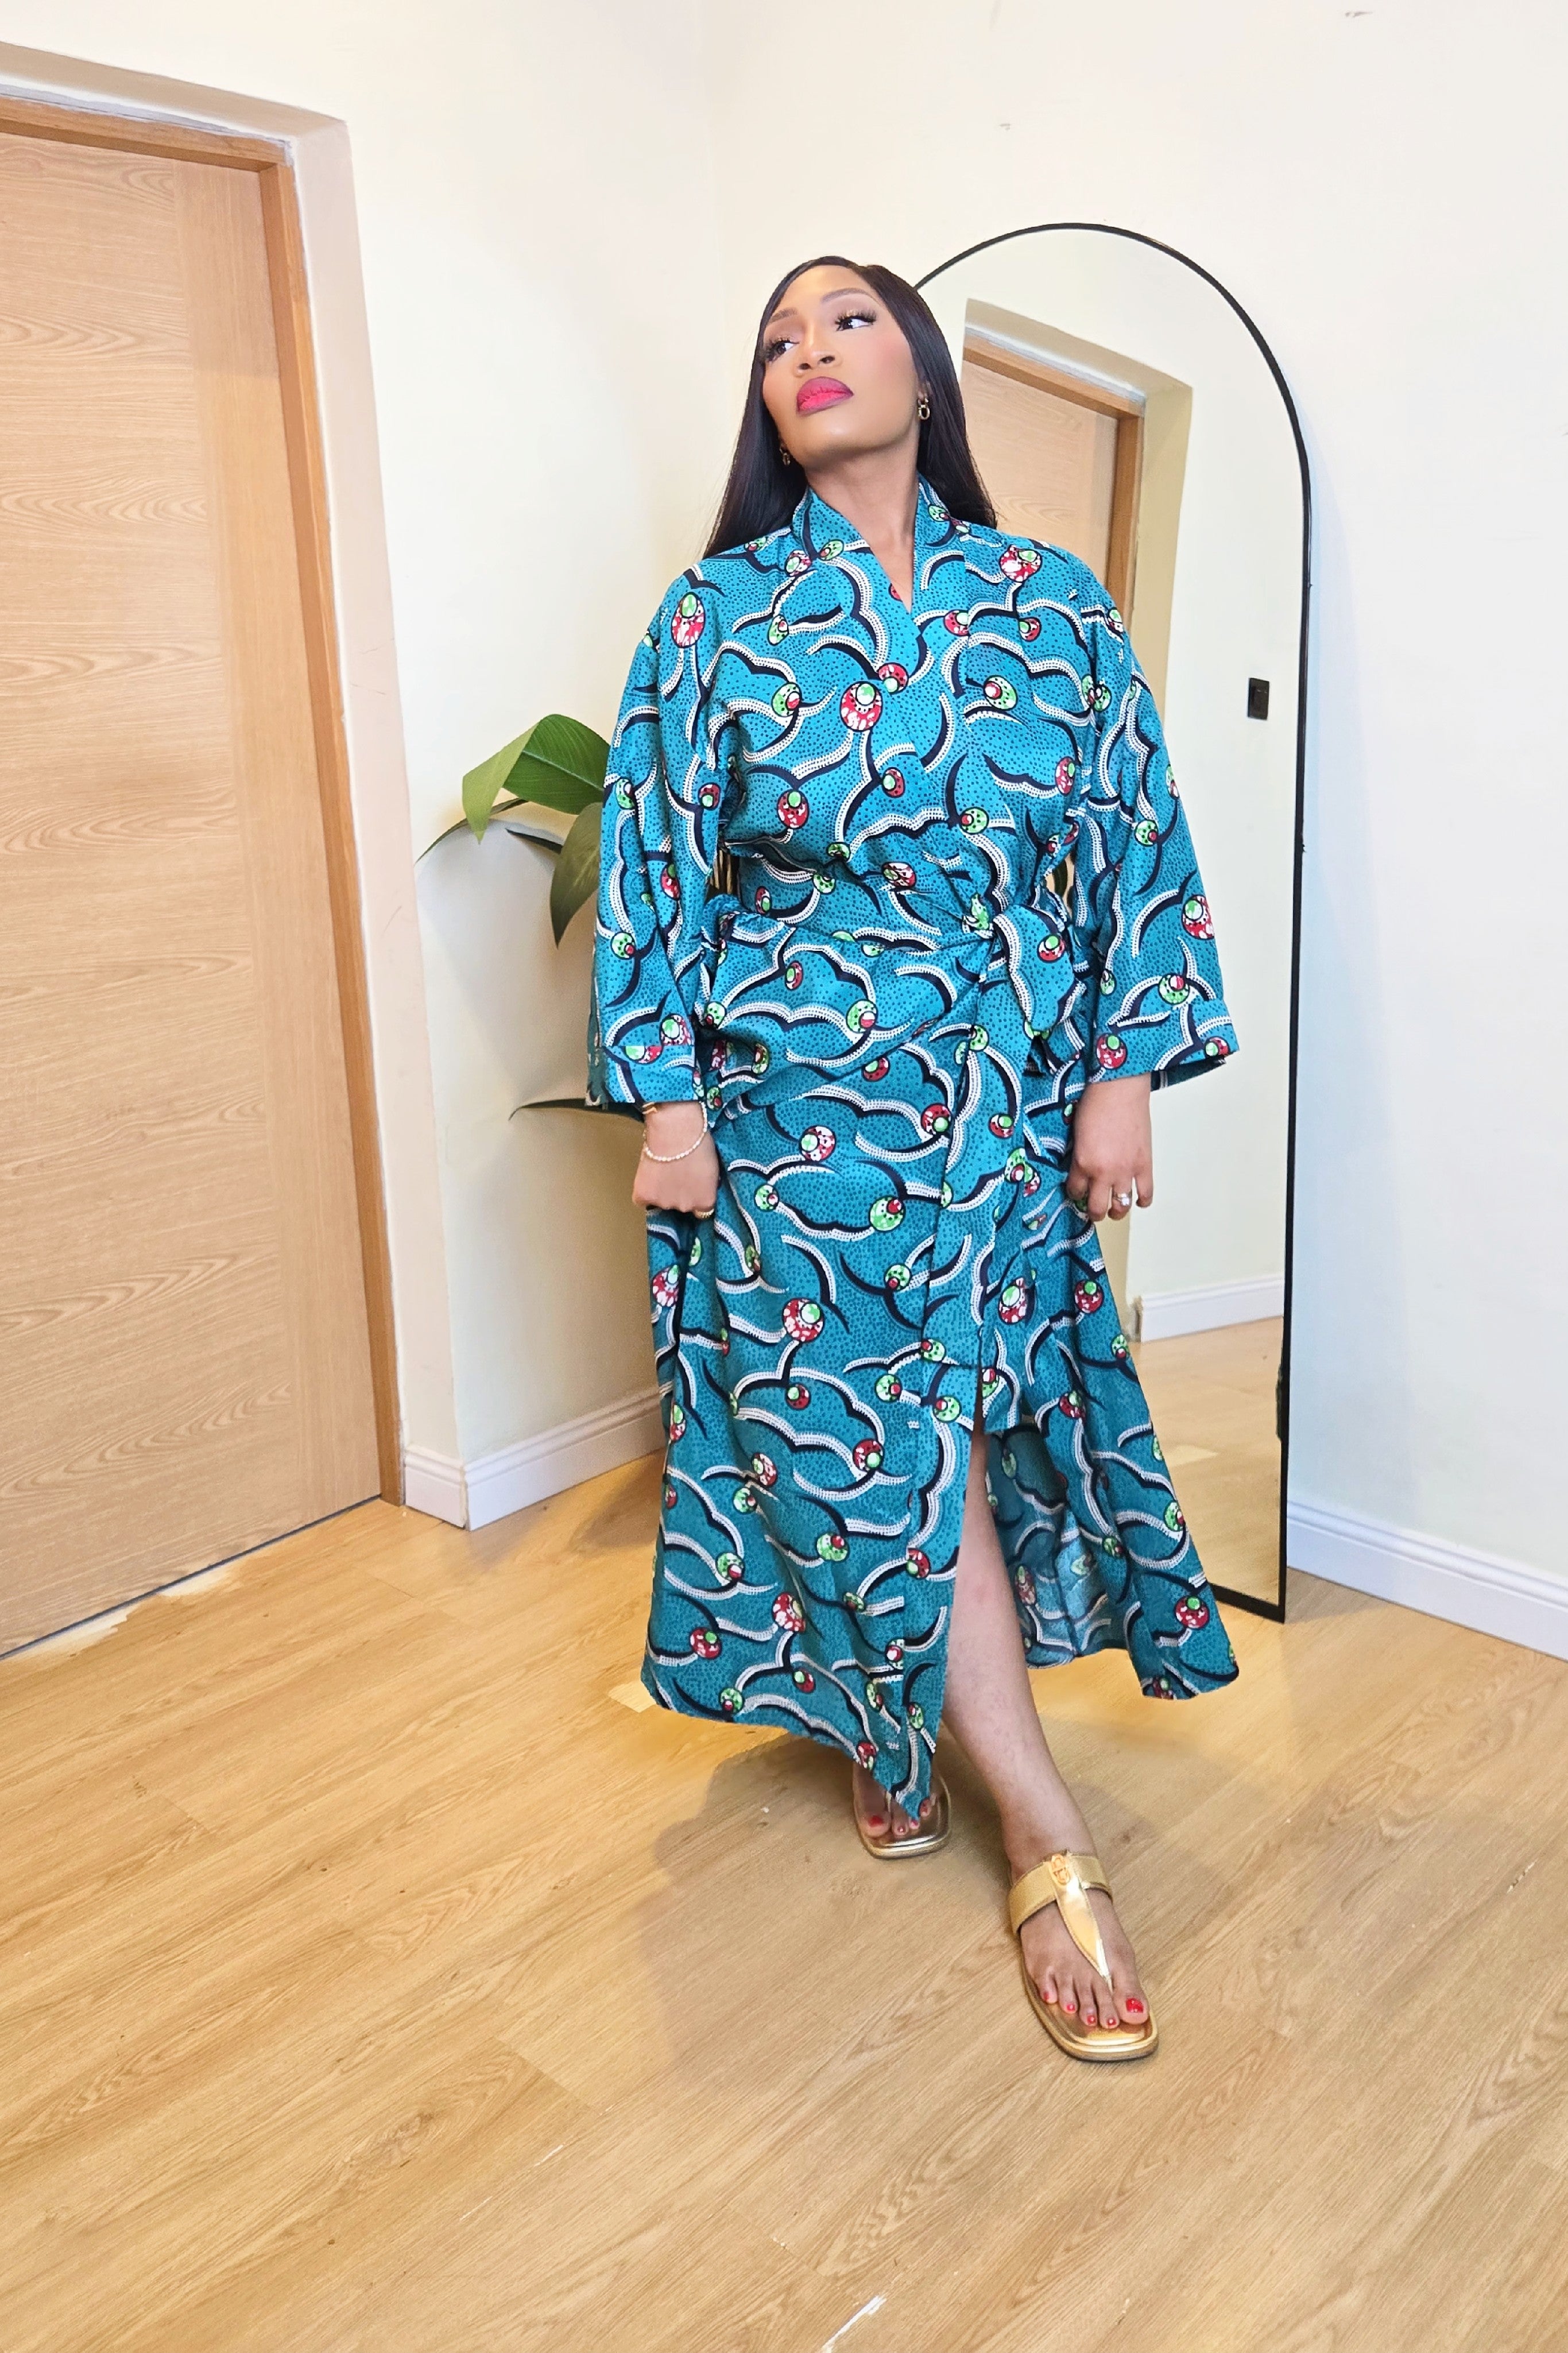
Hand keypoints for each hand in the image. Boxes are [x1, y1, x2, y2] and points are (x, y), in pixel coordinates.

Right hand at [632, 1103, 719, 1214]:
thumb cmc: (698, 1140)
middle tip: (676, 1172)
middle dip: (679, 1193)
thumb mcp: (712, 1168)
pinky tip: (649, 1174)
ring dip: (661, 1191)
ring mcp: (664, 1203)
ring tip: (662, 1168)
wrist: (675, 1128)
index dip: (694, 1196)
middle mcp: (686, 1207)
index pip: (701, 1210)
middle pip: (681, 1206)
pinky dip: (644, 1191)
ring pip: (661, 1202)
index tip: (691, 1186)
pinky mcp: (644, 1196)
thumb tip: (698, 1186)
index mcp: (706, 1200)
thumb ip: (705, 1185)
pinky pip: (642, 1200)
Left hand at [1067, 1072, 1152, 1220]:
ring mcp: (1126, 1171)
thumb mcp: (1077, 1134)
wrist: (1120, 1088)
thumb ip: (1080, 1155)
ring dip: (1116, 1211)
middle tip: (1093, 1210)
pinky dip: (1142, 1201)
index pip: (1075, 1191)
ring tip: (1114, 1210)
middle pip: (1097, 1207)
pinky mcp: (1144, 1165)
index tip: (1077, 1194)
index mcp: (1082, 1163)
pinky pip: (1145, 1193)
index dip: (1075, 1194)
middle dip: (1093, 1212)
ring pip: (1121, 1206)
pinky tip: (1137, 1200)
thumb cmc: (1097, 1103)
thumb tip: (1083, 1169)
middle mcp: (1103, 1172)